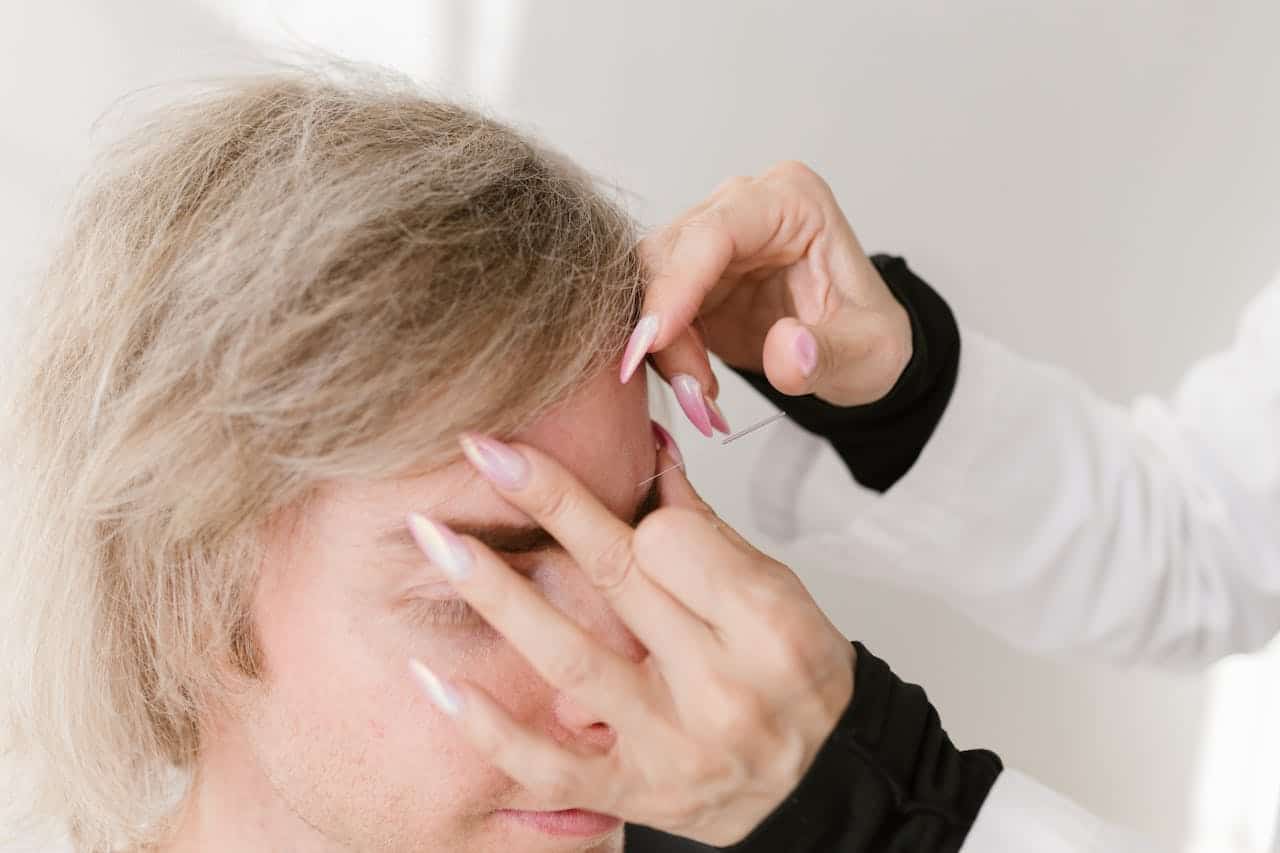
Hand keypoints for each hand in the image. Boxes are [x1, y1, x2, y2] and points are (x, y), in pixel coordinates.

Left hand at [406, 427, 854, 845]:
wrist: (821, 780)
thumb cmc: (797, 675)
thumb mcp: (776, 590)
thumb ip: (705, 527)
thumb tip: (648, 447)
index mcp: (769, 627)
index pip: (671, 542)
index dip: (638, 512)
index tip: (622, 499)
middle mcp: (723, 688)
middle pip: (617, 578)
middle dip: (544, 501)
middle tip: (480, 450)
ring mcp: (673, 747)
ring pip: (569, 658)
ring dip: (493, 592)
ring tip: (434, 538)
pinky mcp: (634, 793)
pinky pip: (548, 764)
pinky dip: (487, 725)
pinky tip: (432, 679)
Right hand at [621, 161, 912, 433]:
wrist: (856, 352)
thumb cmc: (867, 337)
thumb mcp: (869, 352)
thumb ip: (828, 354)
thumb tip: (787, 351)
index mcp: (792, 201)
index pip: (716, 230)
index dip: (677, 283)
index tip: (656, 340)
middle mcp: (742, 207)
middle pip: (667, 253)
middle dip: (665, 327)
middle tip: (691, 390)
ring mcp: (711, 242)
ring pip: (648, 282)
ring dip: (660, 345)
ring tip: (700, 395)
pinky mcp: (690, 280)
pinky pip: (653, 311)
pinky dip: (663, 353)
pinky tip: (696, 385)